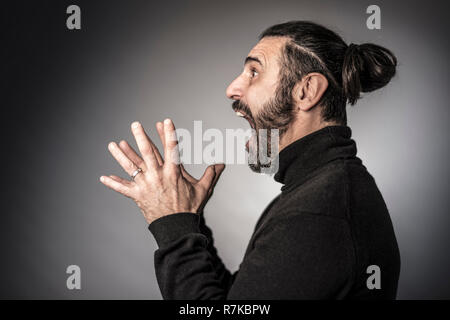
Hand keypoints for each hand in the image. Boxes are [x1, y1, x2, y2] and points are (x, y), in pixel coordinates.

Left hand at [100, 119, 224, 223]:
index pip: (171, 148)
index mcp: (173, 172)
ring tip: (113, 145)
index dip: (168, 133)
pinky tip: (104, 177)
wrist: (176, 227)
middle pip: (147, 152)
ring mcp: (146, 185)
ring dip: (121, 155)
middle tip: (135, 125)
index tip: (165, 121)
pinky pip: (123, 188)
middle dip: (140, 137)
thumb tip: (221, 165)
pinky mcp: (138, 196)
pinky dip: (113, 183)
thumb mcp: (202, 190)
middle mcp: (158, 176)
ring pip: (131, 167)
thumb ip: (210, 175)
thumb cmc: (188, 208)